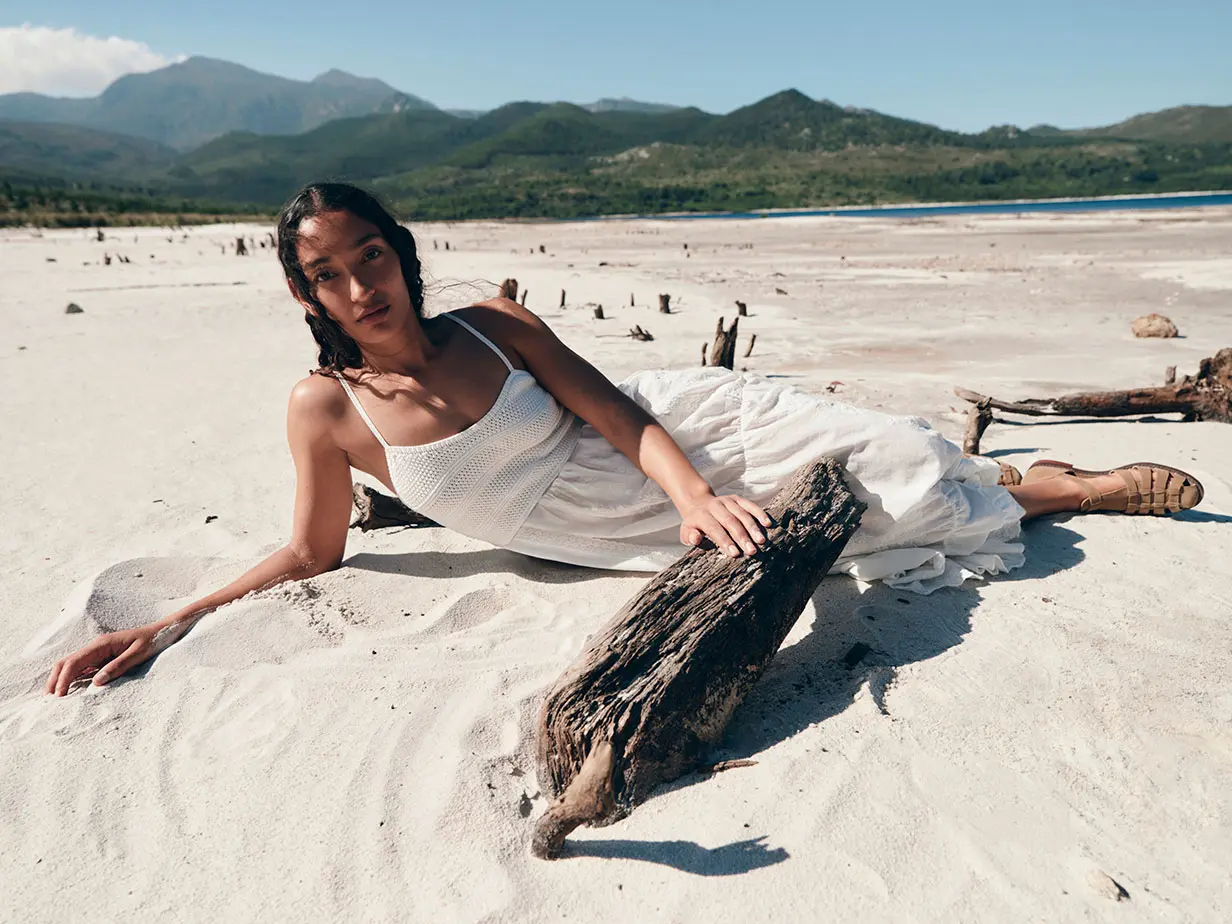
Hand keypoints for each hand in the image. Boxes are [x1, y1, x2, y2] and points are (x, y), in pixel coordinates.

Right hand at [45, 624, 161, 696]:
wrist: (162, 631)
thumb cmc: (152, 641)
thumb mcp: (138, 654)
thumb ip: (118, 666)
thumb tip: (97, 682)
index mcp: (101, 644)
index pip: (74, 662)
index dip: (64, 679)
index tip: (59, 695)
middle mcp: (95, 646)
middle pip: (66, 662)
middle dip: (55, 679)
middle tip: (49, 698)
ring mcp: (97, 652)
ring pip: (72, 665)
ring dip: (61, 678)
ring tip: (55, 696)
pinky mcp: (102, 657)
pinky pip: (83, 668)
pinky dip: (73, 678)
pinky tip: (70, 689)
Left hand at [679, 492, 772, 557]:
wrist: (698, 503)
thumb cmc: (694, 525)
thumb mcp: (686, 532)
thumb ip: (689, 537)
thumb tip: (696, 538)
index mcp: (701, 516)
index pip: (714, 528)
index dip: (725, 540)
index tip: (735, 553)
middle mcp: (715, 506)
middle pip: (730, 521)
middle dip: (742, 537)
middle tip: (752, 551)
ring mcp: (727, 501)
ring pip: (742, 514)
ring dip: (753, 527)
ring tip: (761, 541)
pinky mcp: (737, 499)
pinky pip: (750, 505)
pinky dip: (760, 513)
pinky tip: (768, 524)